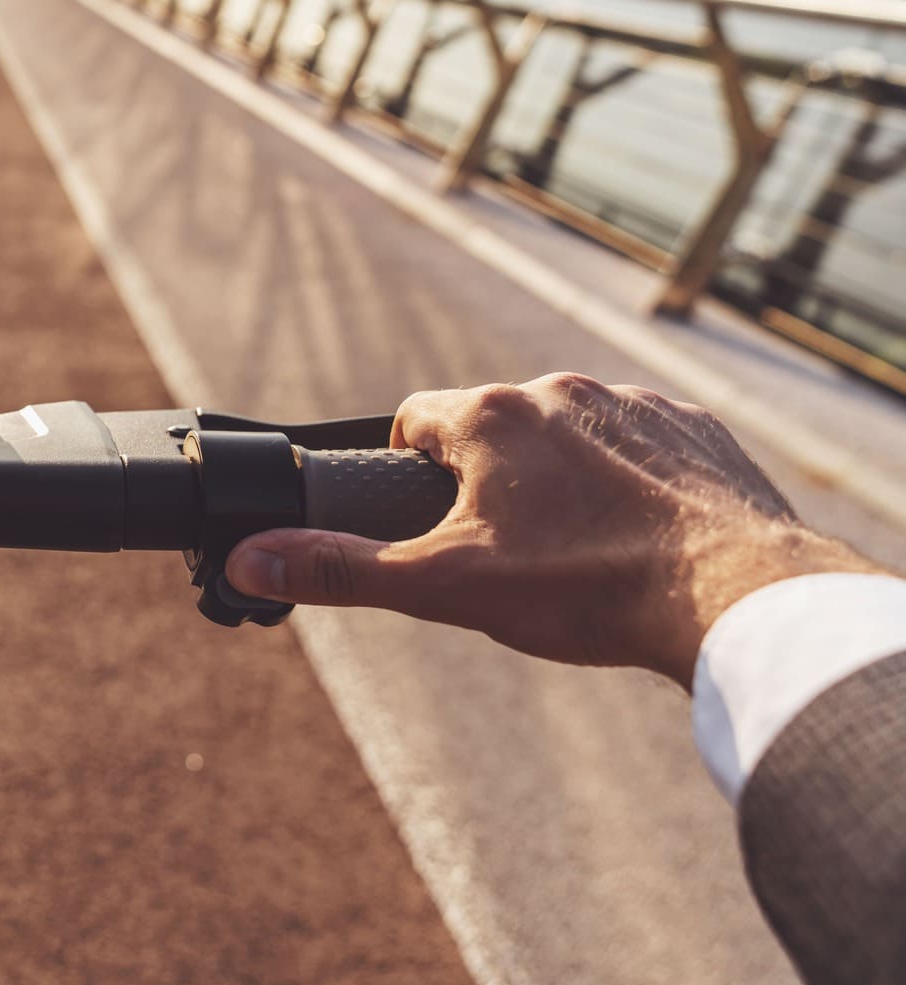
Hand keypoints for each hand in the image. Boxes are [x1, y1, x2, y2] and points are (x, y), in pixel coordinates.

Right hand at [225, 372, 887, 686]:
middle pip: (492, 427)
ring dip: (560, 478)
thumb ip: (341, 569)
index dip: (406, 472)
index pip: (414, 419)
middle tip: (505, 554)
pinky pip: (641, 442)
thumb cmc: (587, 588)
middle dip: (486, 482)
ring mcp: (635, 402)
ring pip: (569, 433)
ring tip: (579, 553)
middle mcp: (560, 388)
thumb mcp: (446, 587)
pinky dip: (630, 480)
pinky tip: (640, 537)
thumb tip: (249, 559)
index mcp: (490, 416)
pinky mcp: (695, 427)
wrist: (736, 596)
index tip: (425, 521)